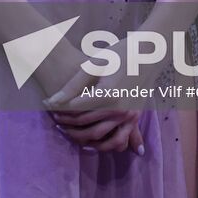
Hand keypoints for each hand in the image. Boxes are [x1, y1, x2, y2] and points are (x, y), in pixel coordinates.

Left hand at [43, 37, 152, 152]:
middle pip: (85, 123)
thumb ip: (74, 84)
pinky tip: (91, 142)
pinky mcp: (135, 117)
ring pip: (99, 136)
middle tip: (54, 118)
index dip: (58, 107)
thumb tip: (53, 100)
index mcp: (107, 94)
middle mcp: (118, 109)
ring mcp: (128, 115)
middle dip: (66, 122)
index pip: (75, 108)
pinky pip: (119, 139)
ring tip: (68, 130)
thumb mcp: (96, 63)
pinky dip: (103, 144)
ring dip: (80, 137)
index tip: (46, 104)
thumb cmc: (121, 53)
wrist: (151, 52)